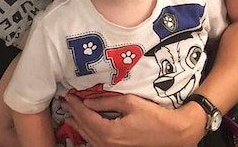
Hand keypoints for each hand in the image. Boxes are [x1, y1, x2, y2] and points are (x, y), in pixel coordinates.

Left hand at [61, 93, 203, 146]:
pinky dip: (88, 134)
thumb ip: (106, 102)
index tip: (67, 95)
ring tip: (69, 114)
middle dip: (73, 113)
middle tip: (65, 101)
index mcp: (109, 132)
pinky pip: (97, 143)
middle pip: (84, 127)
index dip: (75, 105)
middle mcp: (107, 144)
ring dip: (78, 125)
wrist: (172, 134)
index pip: (86, 116)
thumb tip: (88, 101)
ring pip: (88, 137)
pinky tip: (84, 130)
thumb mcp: (130, 103)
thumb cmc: (153, 116)